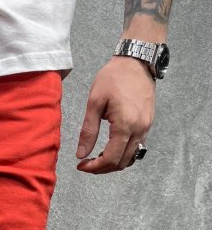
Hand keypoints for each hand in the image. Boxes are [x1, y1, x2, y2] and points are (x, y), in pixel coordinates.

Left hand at [76, 55, 154, 173]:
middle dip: (102, 168)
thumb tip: (81, 154)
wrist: (137, 61)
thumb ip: (88, 131)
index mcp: (125, 125)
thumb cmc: (114, 77)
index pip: (110, 158)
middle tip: (86, 164)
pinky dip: (123, 154)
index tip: (81, 165)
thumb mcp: (94, 102)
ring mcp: (146, 127)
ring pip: (130, 158)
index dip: (94, 167)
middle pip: (121, 163)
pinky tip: (110, 148)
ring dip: (113, 163)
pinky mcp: (148, 124)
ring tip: (97, 157)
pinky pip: (136, 147)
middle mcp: (139, 130)